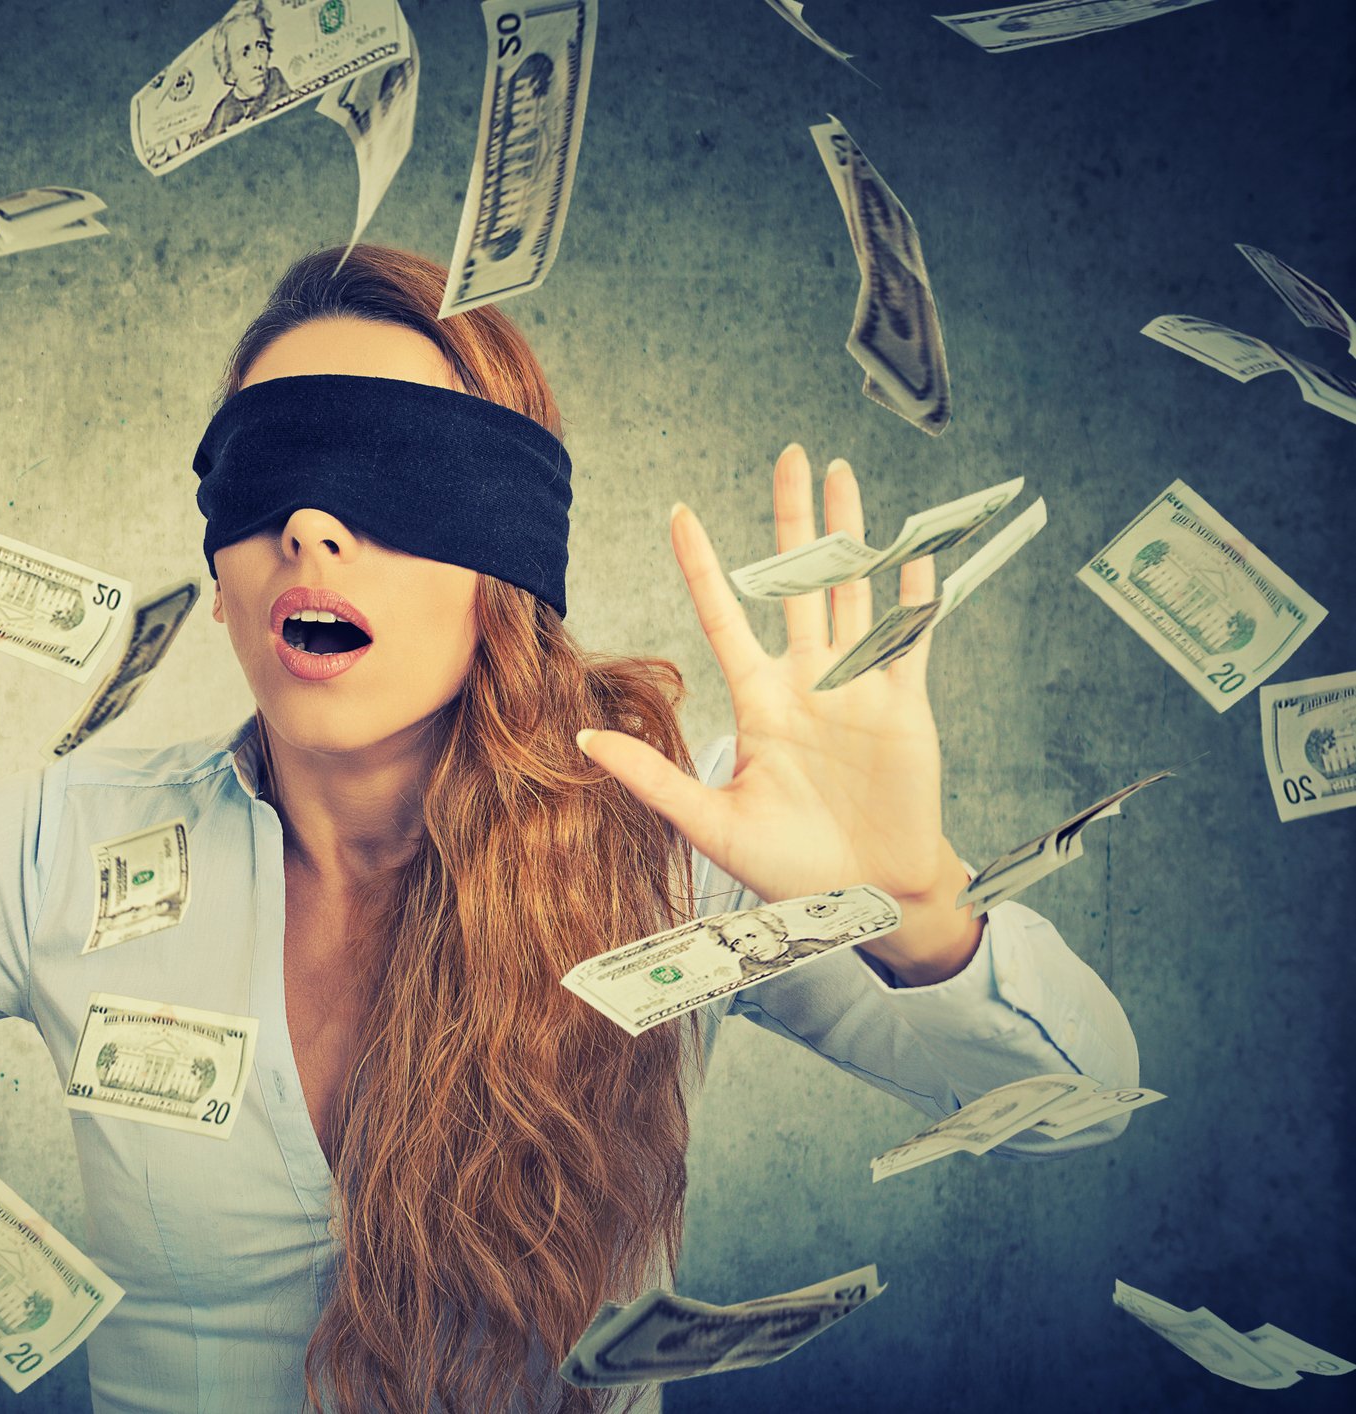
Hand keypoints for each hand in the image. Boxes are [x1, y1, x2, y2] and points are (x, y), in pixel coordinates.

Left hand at [578, 444, 980, 983]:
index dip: (703, 564)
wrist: (863, 900)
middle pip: (798, 582)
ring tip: (847, 476)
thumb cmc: (786, 868)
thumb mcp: (708, 824)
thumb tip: (584, 739)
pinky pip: (910, 638)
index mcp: (759, 702)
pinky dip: (914, 595)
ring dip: (852, 535)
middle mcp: (807, 682)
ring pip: (854, 591)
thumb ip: (652, 778)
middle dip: (795, 520)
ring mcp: (858, 687)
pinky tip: (913, 551)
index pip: (725, 615)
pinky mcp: (905, 705)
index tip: (681, 512)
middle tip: (792, 454)